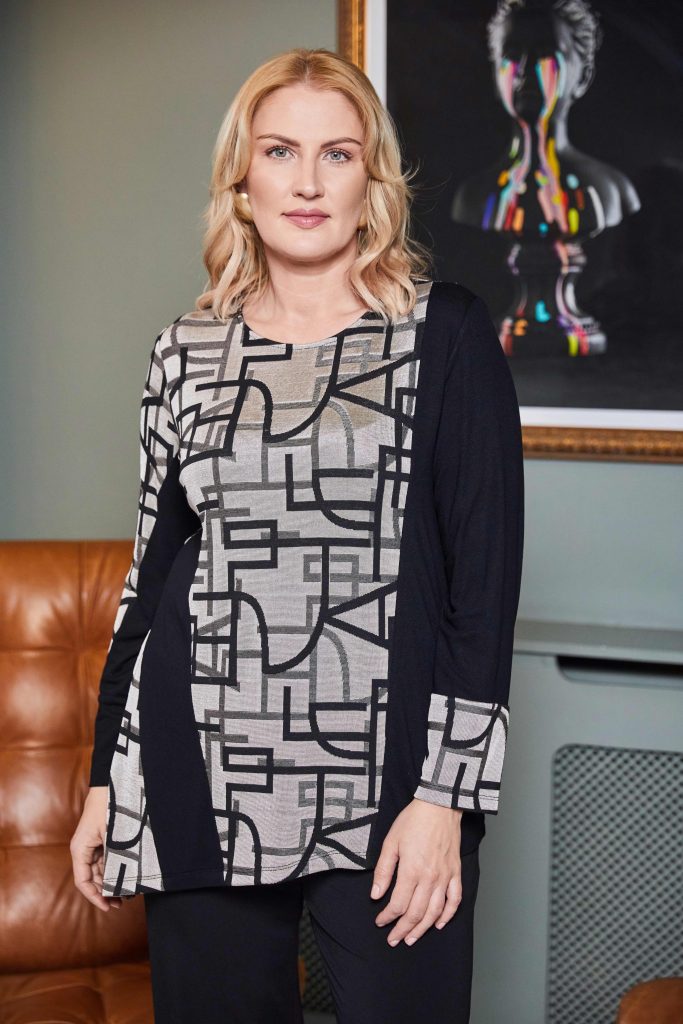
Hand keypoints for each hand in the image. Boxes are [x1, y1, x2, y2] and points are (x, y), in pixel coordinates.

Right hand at [70, 786, 123, 910]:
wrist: (113, 783)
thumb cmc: (110, 806)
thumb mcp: (113, 835)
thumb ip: (113, 858)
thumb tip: (119, 882)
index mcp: (80, 849)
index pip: (83, 881)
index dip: (95, 897)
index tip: (108, 907)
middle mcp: (84, 849)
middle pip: (92, 878)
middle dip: (105, 892)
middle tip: (122, 903)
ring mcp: (93, 844)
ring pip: (99, 871)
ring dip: (110, 882)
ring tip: (127, 894)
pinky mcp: (102, 840)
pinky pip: (105, 860)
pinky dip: (114, 870)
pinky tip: (126, 876)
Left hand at [370, 798, 462, 945]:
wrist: (439, 806)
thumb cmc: (413, 821)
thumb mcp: (390, 842)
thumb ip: (383, 871)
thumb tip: (376, 895)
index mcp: (412, 871)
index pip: (398, 904)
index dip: (387, 917)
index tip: (380, 922)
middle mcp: (430, 878)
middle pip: (416, 913)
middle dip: (403, 930)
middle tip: (394, 940)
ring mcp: (445, 877)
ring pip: (435, 912)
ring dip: (423, 929)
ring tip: (412, 939)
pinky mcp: (455, 872)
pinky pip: (455, 900)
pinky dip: (448, 915)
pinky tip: (439, 924)